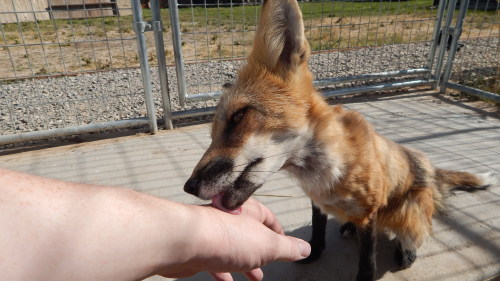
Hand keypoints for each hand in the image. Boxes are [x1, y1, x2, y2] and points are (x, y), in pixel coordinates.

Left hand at [161, 198, 310, 280]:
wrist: (184, 242)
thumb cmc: (226, 238)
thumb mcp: (267, 245)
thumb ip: (287, 248)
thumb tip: (306, 248)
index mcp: (249, 211)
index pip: (268, 219)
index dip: (279, 234)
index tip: (286, 246)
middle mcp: (230, 219)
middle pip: (250, 235)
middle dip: (261, 252)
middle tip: (270, 265)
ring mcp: (213, 234)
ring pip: (233, 250)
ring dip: (245, 264)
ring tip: (254, 277)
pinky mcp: (198, 249)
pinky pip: (215, 261)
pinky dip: (224, 272)